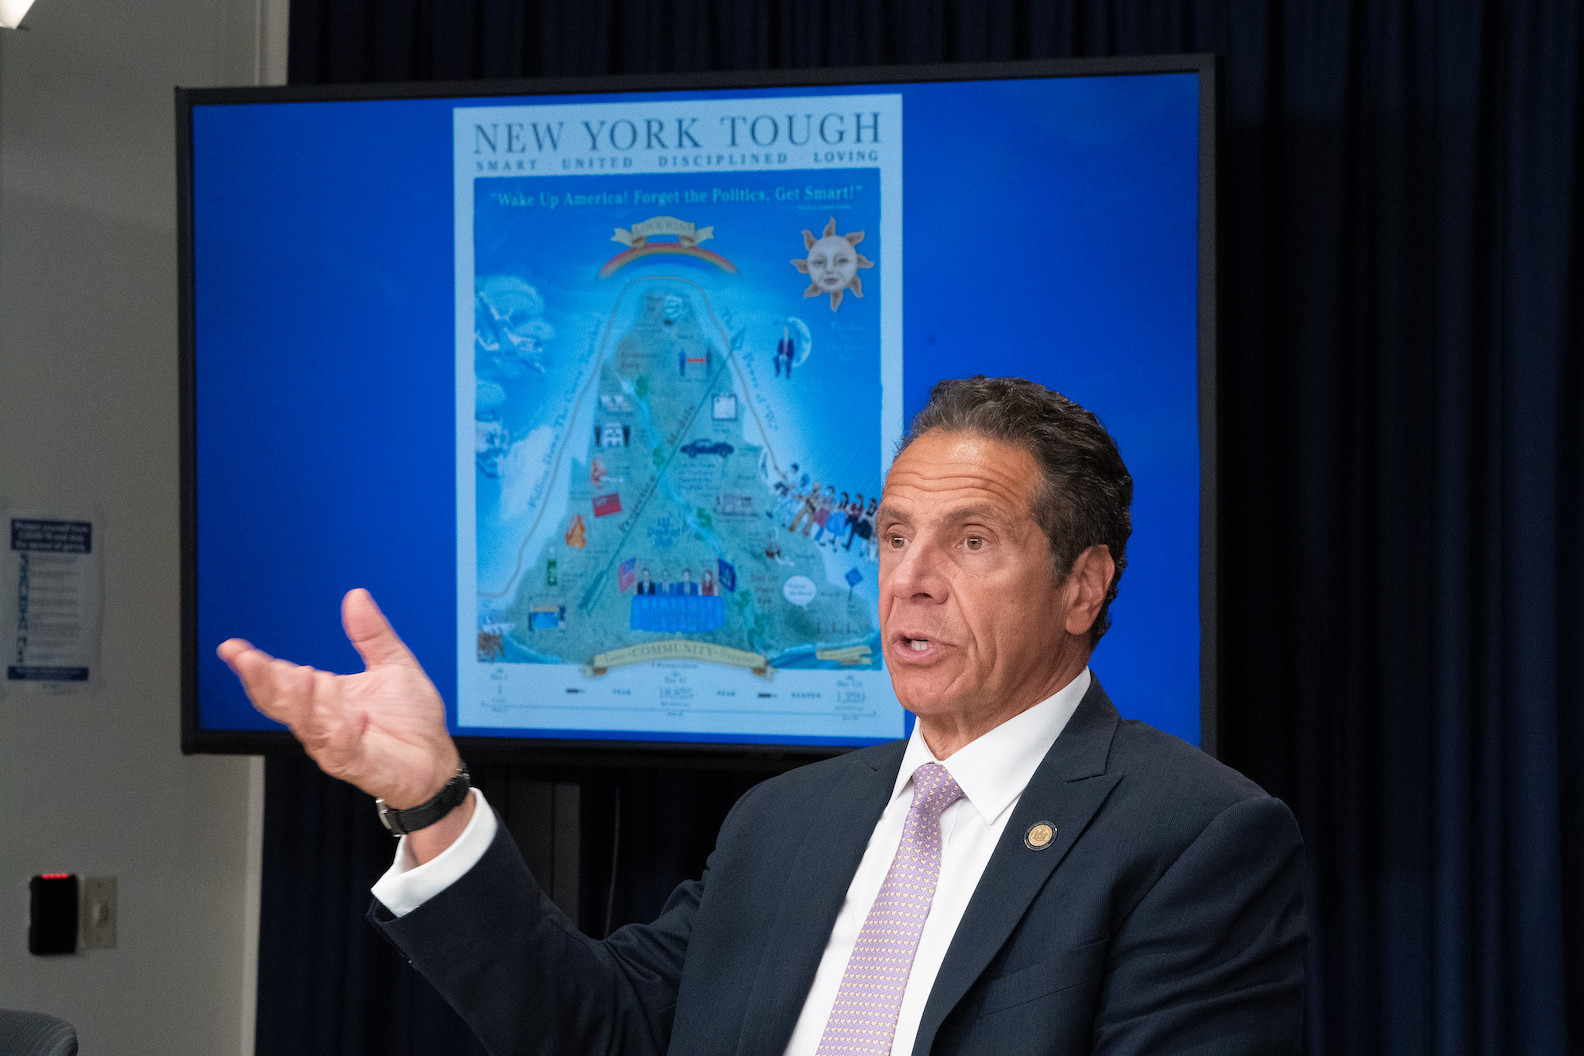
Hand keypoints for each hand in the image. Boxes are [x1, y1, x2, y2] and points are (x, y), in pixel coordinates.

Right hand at [217, 588, 457, 808]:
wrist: (435, 758)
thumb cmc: (410, 719)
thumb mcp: (392, 665)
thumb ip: (372, 634)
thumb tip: (356, 597)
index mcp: (322, 697)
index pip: (279, 680)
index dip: (255, 666)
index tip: (233, 648)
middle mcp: (321, 721)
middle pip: (281, 703)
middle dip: (263, 681)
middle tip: (250, 660)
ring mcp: (336, 745)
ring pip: (307, 724)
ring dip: (303, 701)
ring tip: (304, 676)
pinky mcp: (357, 764)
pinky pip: (343, 749)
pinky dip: (345, 732)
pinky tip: (354, 716)